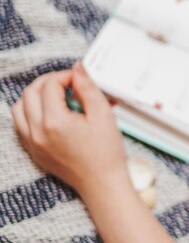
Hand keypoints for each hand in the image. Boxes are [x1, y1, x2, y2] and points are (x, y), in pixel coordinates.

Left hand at [11, 62, 128, 195]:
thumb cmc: (106, 152)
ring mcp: (32, 143)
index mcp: (55, 122)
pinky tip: (50, 113)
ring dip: (35, 96)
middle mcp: (37, 132)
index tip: (80, 79)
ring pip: (19, 108)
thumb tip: (77, 68)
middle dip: (48, 81)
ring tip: (57, 96)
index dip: (65, 76)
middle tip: (68, 82)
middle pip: (29, 93)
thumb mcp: (103, 114)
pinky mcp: (33, 151)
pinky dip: (30, 112)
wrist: (102, 183)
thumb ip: (88, 88)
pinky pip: (20, 125)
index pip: (50, 85)